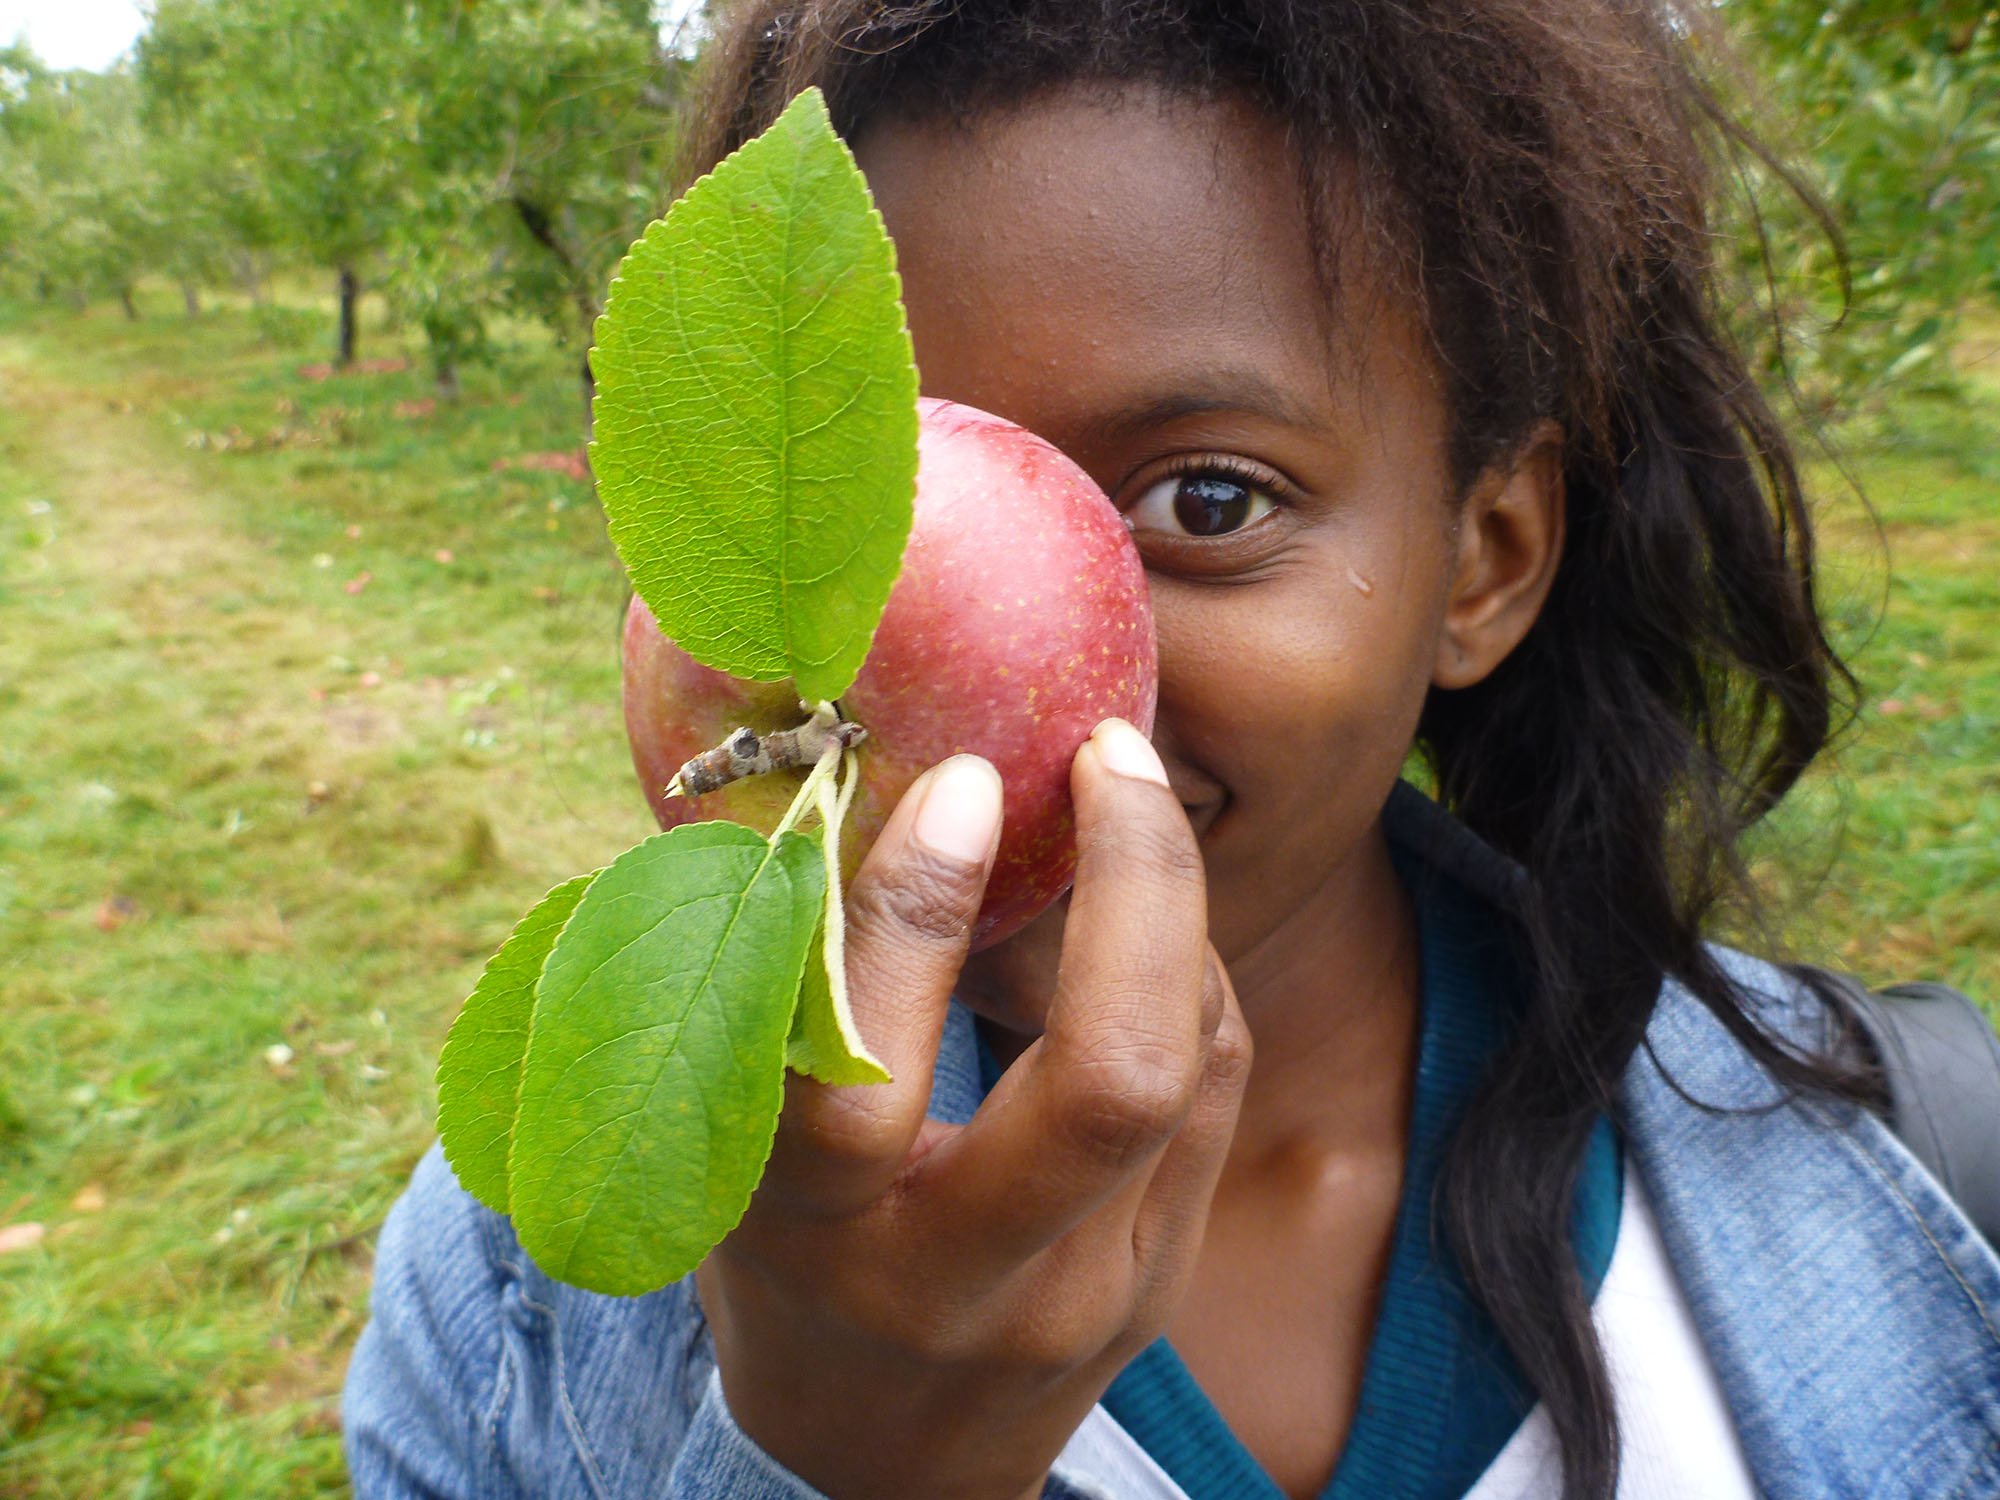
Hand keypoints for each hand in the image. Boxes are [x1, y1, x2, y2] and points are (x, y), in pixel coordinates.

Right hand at [694, 718, 1251, 1499]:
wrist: (882, 1468)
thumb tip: (804, 791)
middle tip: (1111, 752)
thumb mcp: (731, 1153)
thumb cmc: (783, 1269)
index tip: (964, 784)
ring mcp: (1088, 1294)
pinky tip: (1142, 915)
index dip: (916, 915)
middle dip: (1141, 885)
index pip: (861, 1075)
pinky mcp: (1162, 1282)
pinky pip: (1213, 1087)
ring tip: (1122, 805)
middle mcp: (963, 1279)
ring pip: (1188, 1068)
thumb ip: (765, 1000)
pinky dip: (1186, 973)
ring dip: (1169, 907)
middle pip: (1112, 1078)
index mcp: (817, 1235)